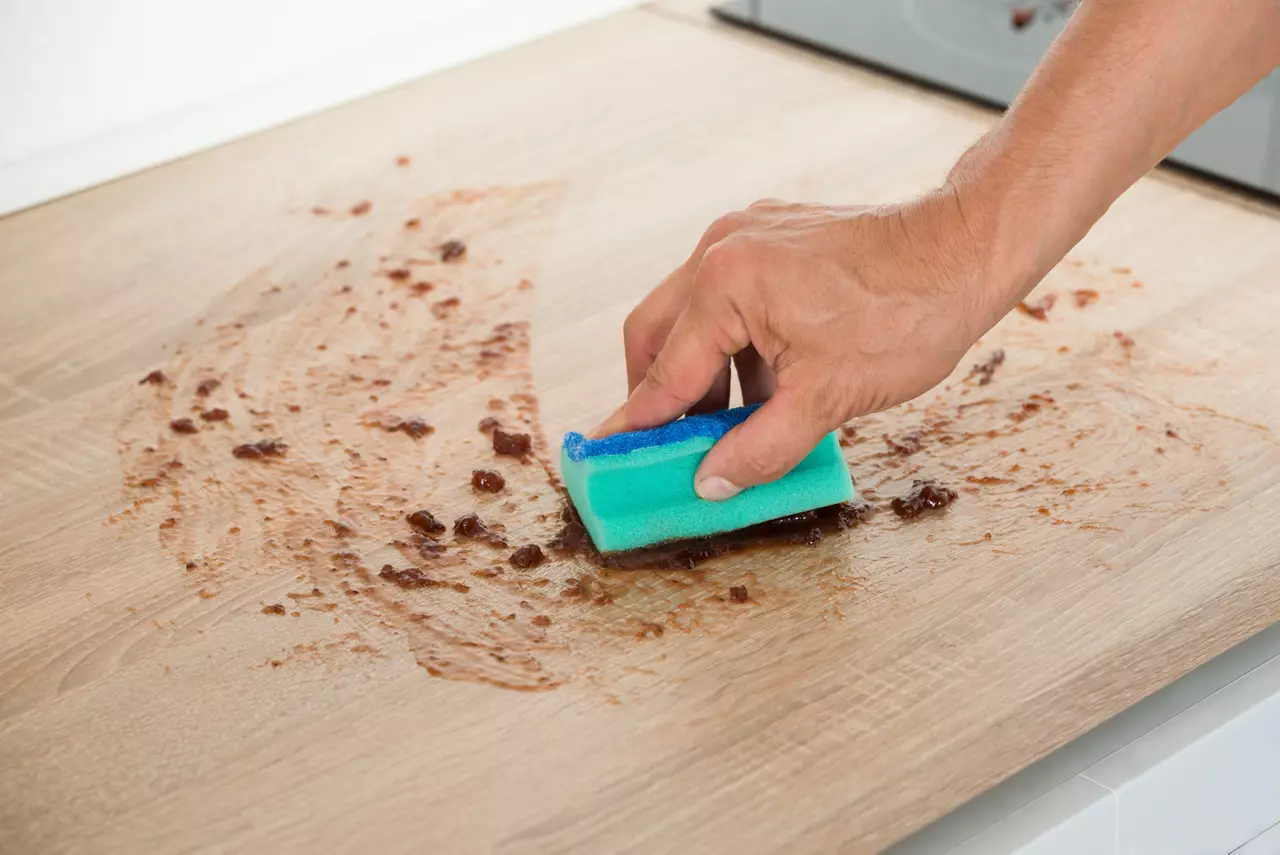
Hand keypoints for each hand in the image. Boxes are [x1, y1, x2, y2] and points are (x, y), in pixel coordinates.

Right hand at [591, 187, 1009, 500]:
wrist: (967, 250)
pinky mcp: (772, 234)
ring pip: (691, 313)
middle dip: (658, 393)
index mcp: (725, 284)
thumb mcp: (827, 400)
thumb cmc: (906, 317)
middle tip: (665, 443)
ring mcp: (745, 234)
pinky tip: (763, 384)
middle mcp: (721, 248)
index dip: (639, 423)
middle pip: (656, 331)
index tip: (609, 455)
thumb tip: (709, 483)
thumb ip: (759, 448)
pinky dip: (732, 343)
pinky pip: (728, 296)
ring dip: (701, 370)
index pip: (665, 371)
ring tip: (727, 423)